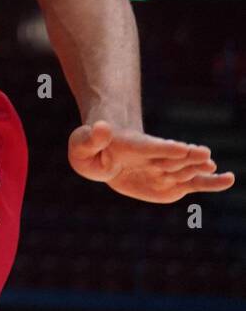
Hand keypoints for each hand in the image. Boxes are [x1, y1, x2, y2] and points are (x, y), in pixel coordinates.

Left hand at [68, 121, 234, 202]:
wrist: (106, 154)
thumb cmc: (91, 149)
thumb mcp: (81, 144)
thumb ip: (90, 138)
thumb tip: (101, 127)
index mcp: (130, 146)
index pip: (149, 146)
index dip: (164, 148)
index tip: (181, 147)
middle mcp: (152, 156)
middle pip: (171, 157)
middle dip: (186, 156)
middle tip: (204, 154)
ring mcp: (163, 169)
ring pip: (184, 169)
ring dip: (199, 168)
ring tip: (215, 167)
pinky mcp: (171, 182)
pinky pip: (193, 183)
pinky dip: (210, 183)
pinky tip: (228, 179)